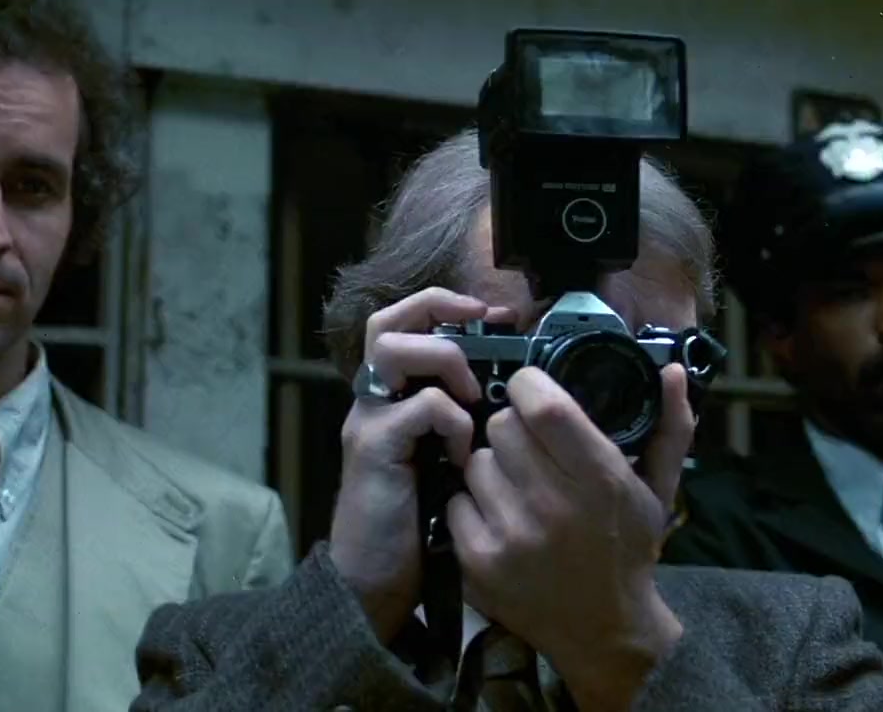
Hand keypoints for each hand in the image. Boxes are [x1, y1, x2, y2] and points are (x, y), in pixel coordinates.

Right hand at [328, 287, 511, 642]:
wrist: (374, 577)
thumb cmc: (417, 522)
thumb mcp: (446, 459)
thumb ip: (462, 421)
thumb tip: (512, 392)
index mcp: (393, 397)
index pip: (403, 323)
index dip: (445, 304)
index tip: (495, 313)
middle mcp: (374, 399)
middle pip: (388, 321)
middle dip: (437, 309)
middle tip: (481, 324)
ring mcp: (370, 420)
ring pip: (396, 349)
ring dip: (446, 362)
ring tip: (473, 398)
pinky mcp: (374, 447)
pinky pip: (420, 407)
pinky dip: (452, 420)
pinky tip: (463, 455)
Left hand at [447, 364, 693, 711]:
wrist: (604, 632)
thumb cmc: (628, 550)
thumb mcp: (656, 492)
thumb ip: (669, 428)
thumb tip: (674, 371)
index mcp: (601, 480)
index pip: (544, 407)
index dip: (528, 386)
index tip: (530, 389)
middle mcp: (554, 506)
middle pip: (501, 427)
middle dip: (512, 428)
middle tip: (528, 448)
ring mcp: (512, 536)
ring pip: (476, 462)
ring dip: (492, 467)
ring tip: (516, 487)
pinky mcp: (479, 562)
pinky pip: (457, 502)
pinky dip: (472, 505)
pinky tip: (498, 518)